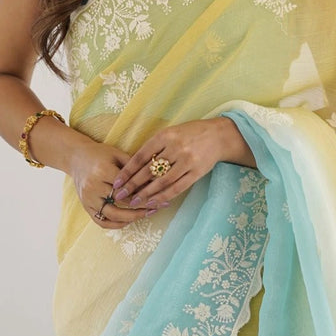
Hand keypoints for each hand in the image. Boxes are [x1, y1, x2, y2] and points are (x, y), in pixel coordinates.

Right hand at [70, 138, 159, 225]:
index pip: (127, 187)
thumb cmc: (100, 154)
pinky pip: (101, 221)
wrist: (76, 158)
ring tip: (146, 214)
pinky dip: (115, 225)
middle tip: (157, 207)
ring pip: (112, 216)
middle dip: (141, 207)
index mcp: (102, 171)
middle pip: (121, 203)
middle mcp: (93, 187)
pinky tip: (129, 220)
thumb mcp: (117, 154)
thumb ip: (134, 167)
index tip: (159, 196)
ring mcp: (87, 199)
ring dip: (131, 218)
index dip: (144, 193)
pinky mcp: (85, 207)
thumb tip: (154, 180)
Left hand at [110, 119, 244, 210]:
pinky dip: (163, 196)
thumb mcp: (170, 133)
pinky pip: (177, 187)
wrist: (218, 136)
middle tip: (120, 196)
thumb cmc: (190, 134)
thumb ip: (154, 147)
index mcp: (165, 136)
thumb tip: (134, 167)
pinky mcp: (196, 172)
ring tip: (134, 202)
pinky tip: (153, 202)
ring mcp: (186, 161)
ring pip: (162, 181)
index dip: (127, 171)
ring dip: (146, 194)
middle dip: (133, 185)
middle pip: (149, 170)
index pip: (140, 156)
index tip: (117, 182)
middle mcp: (175, 148)